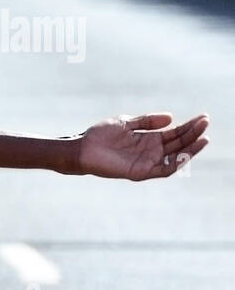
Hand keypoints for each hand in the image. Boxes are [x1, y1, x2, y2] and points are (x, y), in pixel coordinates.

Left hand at [76, 112, 209, 179]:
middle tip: (206, 123)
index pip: (175, 132)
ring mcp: (147, 162)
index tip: (203, 117)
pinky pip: (163, 170)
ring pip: (176, 157)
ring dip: (190, 148)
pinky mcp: (140, 172)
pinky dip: (176, 163)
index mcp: (149, 138)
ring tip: (203, 137)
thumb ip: (147, 121)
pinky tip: (186, 153)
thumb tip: (171, 118)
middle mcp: (151, 151)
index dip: (189, 126)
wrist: (82, 148)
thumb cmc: (101, 135)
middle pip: (178, 143)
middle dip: (193, 133)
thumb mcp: (126, 123)